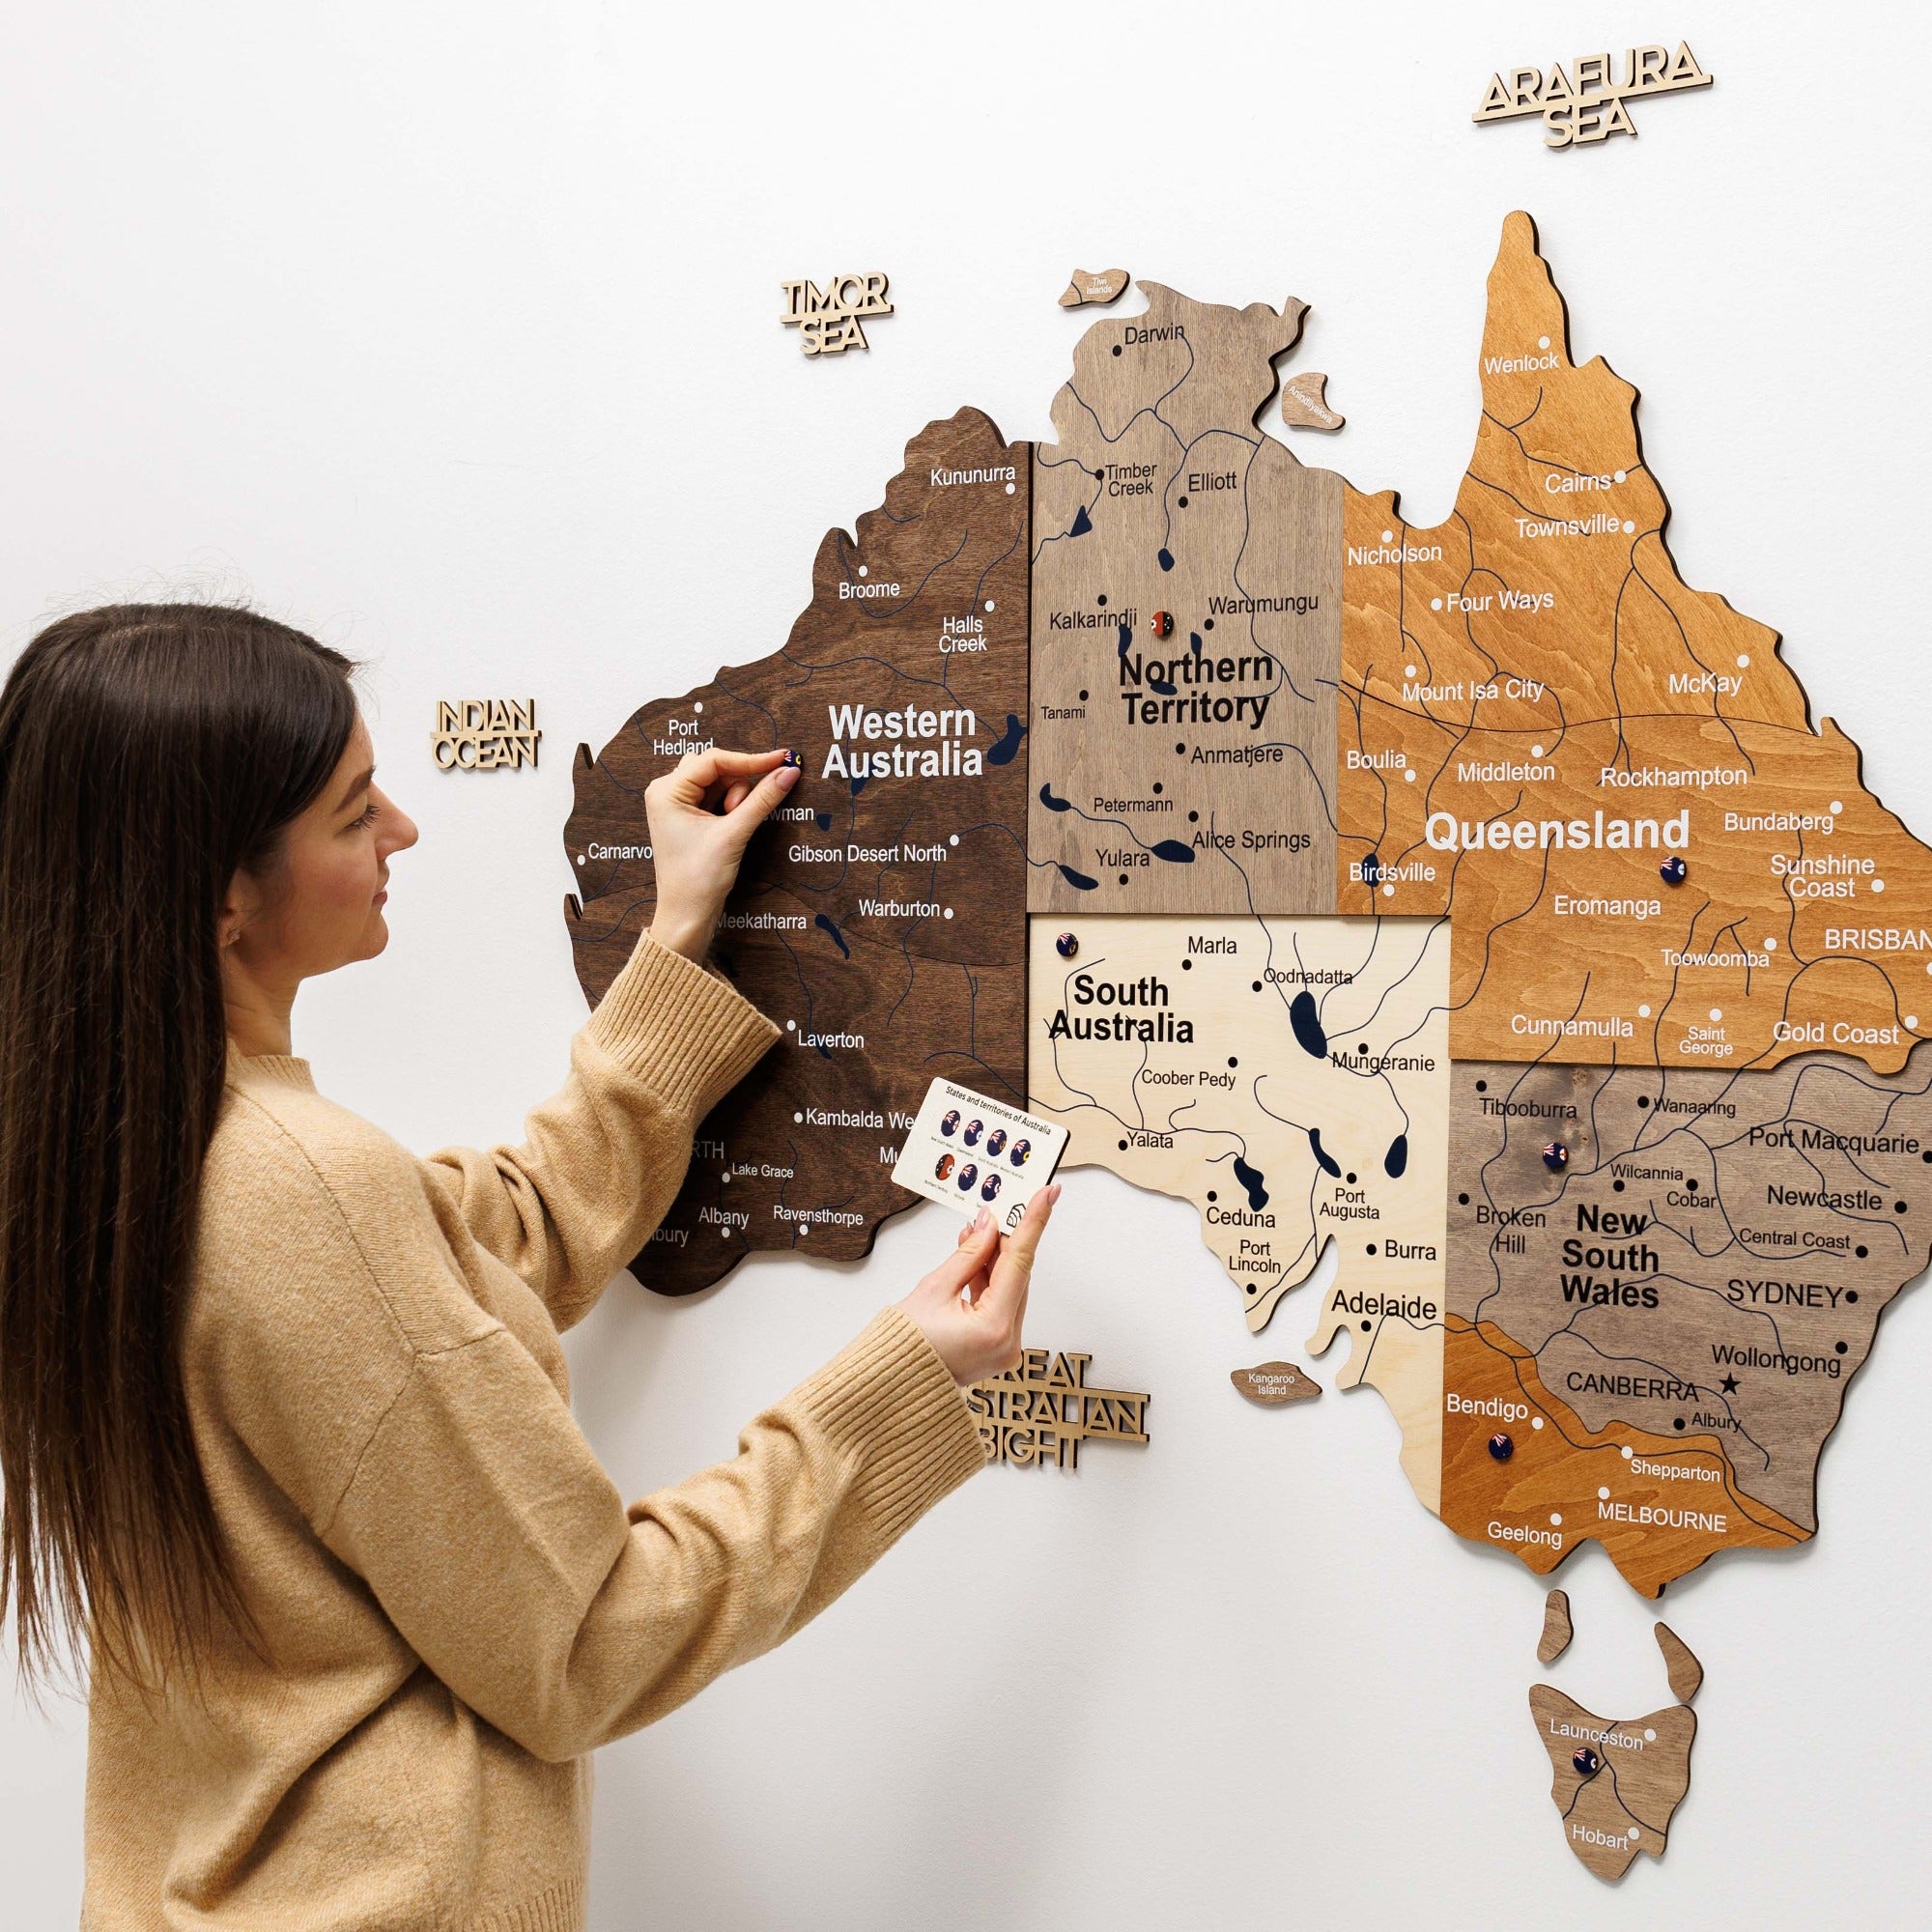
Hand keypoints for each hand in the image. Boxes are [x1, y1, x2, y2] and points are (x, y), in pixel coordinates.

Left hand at [645, 746, 800, 960]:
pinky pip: (717, 798)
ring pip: (720, 782)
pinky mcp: (689, 817)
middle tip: (742, 814)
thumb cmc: (698, 879)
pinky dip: (732, 808)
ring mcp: (678, 804)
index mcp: (666, 791)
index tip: (782, 760)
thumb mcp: (733, 834)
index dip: (750, 760)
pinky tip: (733, 826)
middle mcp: (668, 792)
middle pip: (716, 768)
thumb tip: (789, 772)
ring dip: (736, 800)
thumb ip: (763, 799)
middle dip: (738, 787)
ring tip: (731, 829)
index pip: (713, 760)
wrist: (687, 915)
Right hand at [896, 1183, 1059, 1385]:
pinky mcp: (997, 1348)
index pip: (1020, 1262)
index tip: (1047, 1194)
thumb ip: (968, 1254)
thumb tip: (988, 1225)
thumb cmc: (903, 1346)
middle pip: (1018, 1277)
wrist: (890, 1386)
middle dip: (1008, 1240)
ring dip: (995, 1259)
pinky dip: (989, 1281)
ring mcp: (1005, 1349)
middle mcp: (1008, 1342)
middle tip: (1004, 1205)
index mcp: (995, 1328)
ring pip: (1009, 1289)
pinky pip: (1000, 1305)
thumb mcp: (935, 1288)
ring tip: (977, 1229)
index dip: (1034, 1223)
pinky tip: (976, 1257)